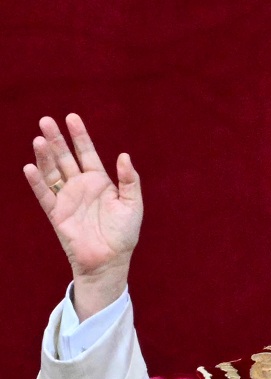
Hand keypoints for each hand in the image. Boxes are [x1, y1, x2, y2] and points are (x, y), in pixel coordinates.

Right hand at [23, 114, 141, 319]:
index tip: (71, 117)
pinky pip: (44, 195)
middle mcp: (81, 186)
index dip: (80, 136)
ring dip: (44, 156)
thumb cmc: (124, 234)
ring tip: (39, 139)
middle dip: (56, 139)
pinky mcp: (56, 213)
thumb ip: (129, 181)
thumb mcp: (133, 205)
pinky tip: (30, 167)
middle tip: (46, 120)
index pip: (87, 153)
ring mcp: (67, 198)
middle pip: (65, 158)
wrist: (110, 260)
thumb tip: (124, 155)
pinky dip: (37, 182)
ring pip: (52, 172)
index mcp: (100, 182)